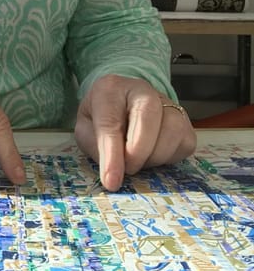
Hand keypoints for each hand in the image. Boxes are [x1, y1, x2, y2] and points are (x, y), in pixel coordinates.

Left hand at [74, 74, 195, 191]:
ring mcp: (167, 103)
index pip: (110, 120)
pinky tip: (153, 156)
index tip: (111, 181)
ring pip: (172, 130)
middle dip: (138, 151)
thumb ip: (95, 145)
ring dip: (154, 157)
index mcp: (110, 89)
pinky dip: (169, 158)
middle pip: (148, 115)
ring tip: (138, 161)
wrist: (122, 104)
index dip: (111, 153)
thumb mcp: (86, 128)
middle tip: (128, 170)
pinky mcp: (185, 121)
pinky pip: (184, 144)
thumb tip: (114, 173)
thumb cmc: (101, 117)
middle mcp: (142, 90)